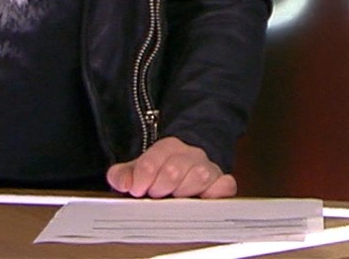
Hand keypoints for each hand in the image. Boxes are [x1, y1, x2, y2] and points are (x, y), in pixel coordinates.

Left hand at [105, 135, 235, 197]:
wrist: (187, 166)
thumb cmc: (160, 173)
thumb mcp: (138, 170)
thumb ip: (122, 175)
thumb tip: (123, 183)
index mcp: (169, 148)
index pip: (155, 158)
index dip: (143, 176)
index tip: (137, 190)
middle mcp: (191, 155)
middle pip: (175, 169)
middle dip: (161, 186)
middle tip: (155, 196)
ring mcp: (209, 169)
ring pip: (200, 176)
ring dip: (184, 192)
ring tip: (175, 200)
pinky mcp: (223, 183)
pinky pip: (225, 186)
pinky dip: (216, 194)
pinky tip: (203, 201)